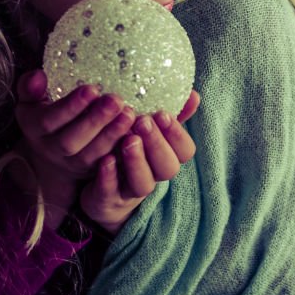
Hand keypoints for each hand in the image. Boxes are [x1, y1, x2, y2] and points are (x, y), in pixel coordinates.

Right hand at [13, 70, 136, 227]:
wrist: (52, 153)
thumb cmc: (47, 116)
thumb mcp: (32, 101)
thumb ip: (30, 88)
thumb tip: (37, 76)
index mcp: (34, 128)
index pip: (48, 120)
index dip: (70, 106)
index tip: (92, 89)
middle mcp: (51, 150)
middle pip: (70, 141)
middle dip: (95, 120)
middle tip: (116, 100)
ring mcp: (72, 164)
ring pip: (90, 155)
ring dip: (112, 135)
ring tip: (129, 114)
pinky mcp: (91, 172)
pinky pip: (106, 165)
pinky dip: (121, 150)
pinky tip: (136, 132)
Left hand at [79, 89, 199, 235]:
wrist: (101, 187)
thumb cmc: (129, 150)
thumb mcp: (149, 130)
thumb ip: (171, 114)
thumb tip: (194, 95)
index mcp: (166, 156)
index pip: (185, 151)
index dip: (177, 134)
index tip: (162, 114)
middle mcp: (153, 175)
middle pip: (167, 167)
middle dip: (157, 144)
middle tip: (142, 122)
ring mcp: (131, 190)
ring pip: (144, 184)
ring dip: (137, 161)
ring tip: (127, 140)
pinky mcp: (108, 199)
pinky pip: (111, 192)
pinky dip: (109, 177)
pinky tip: (105, 160)